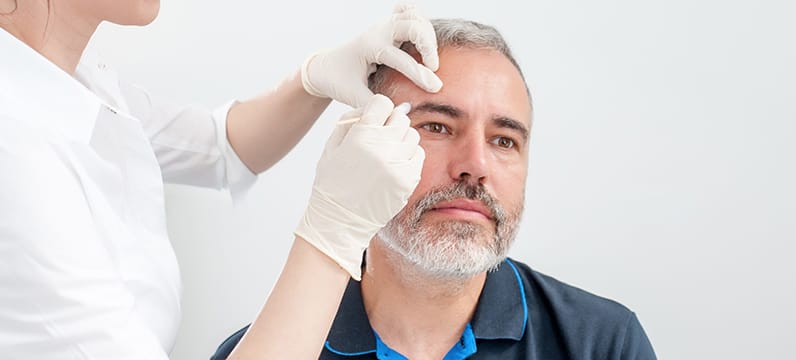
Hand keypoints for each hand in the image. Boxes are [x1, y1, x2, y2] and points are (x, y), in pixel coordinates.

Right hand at [295, 94, 423, 278]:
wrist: (339, 220)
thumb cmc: (332, 181)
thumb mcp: (332, 146)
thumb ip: (351, 120)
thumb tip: (374, 106)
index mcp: (361, 135)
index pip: (382, 103)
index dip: (378, 109)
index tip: (374, 119)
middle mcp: (382, 147)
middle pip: (400, 117)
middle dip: (391, 122)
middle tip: (381, 136)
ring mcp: (398, 165)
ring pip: (412, 134)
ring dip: (401, 138)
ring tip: (387, 151)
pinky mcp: (408, 180)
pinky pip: (418, 155)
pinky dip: (408, 155)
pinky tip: (394, 164)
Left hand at [301, 3, 441, 107]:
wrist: (324, 67)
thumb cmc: (337, 81)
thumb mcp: (353, 96)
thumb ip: (378, 105)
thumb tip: (404, 111)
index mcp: (369, 47)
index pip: (401, 58)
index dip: (420, 74)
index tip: (435, 88)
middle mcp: (378, 32)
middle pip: (412, 25)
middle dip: (428, 45)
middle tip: (433, 67)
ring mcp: (383, 26)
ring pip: (413, 16)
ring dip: (427, 33)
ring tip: (429, 56)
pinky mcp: (387, 26)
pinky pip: (407, 12)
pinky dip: (418, 19)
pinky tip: (422, 36)